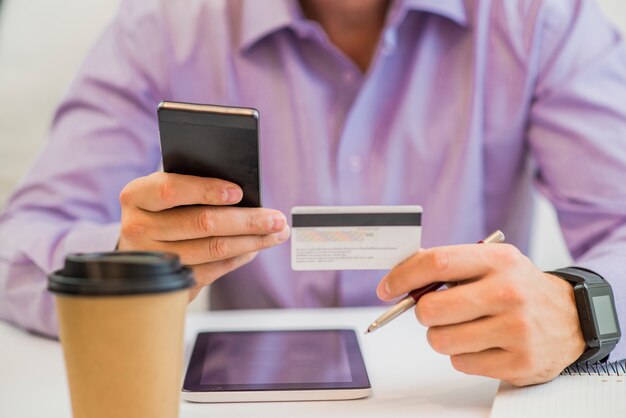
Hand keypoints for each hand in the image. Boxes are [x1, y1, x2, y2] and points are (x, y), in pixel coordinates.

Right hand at [118, 172, 289, 299]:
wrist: (138, 249)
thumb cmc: (161, 210)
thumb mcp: (167, 192)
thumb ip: (193, 187)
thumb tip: (243, 195)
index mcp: (136, 196)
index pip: (171, 190)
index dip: (206, 190)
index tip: (238, 192)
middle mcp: (138, 228)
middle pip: (201, 223)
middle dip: (247, 220)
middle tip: (277, 218)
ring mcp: (153, 259)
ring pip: (213, 249)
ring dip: (252, 242)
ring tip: (276, 233)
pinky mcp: (169, 282)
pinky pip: (213, 270)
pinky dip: (239, 257)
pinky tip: (255, 248)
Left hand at [376, 244, 585, 385]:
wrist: (572, 317)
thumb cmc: (519, 288)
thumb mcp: (492, 263)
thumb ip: (450, 267)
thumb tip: (400, 279)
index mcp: (498, 260)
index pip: (437, 263)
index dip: (403, 277)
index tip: (387, 288)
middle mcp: (509, 293)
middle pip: (431, 309)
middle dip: (422, 313)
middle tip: (434, 312)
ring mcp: (516, 330)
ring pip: (441, 341)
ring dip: (442, 337)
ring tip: (463, 328)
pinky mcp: (519, 362)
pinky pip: (460, 363)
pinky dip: (463, 356)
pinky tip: (483, 344)